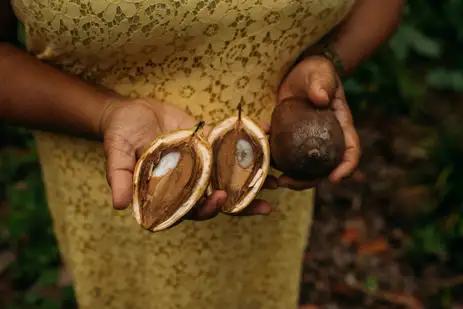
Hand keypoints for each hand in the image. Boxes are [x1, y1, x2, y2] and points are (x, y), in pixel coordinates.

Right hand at [99, 98, 269, 220]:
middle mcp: (189, 182)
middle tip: (265, 204)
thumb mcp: (117, 153)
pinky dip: (249, 145)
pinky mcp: (210, 144)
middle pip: (218, 197)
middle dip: (241, 203)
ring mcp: (202, 163)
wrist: (131, 110)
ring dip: (252, 179)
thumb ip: (120, 177)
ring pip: (229, 176)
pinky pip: (229, 148)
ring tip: (278, 180)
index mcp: (169, 192)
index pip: (190, 208)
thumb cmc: (120, 135)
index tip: (220, 200)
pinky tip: (268, 139)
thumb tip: (119, 205)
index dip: (206, 209)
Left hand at [271, 55, 360, 189]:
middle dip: (307, 182)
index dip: (346, 167)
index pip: (350, 150)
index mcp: (341, 127)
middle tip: (288, 183)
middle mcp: (326, 140)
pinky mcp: (290, 140)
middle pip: (322, 168)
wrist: (299, 73)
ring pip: (302, 168)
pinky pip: (283, 155)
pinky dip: (272, 159)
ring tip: (273, 180)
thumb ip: (322, 84)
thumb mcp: (321, 74)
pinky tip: (259, 157)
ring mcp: (307, 143)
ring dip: (288, 177)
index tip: (335, 178)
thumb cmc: (316, 72)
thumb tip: (320, 98)